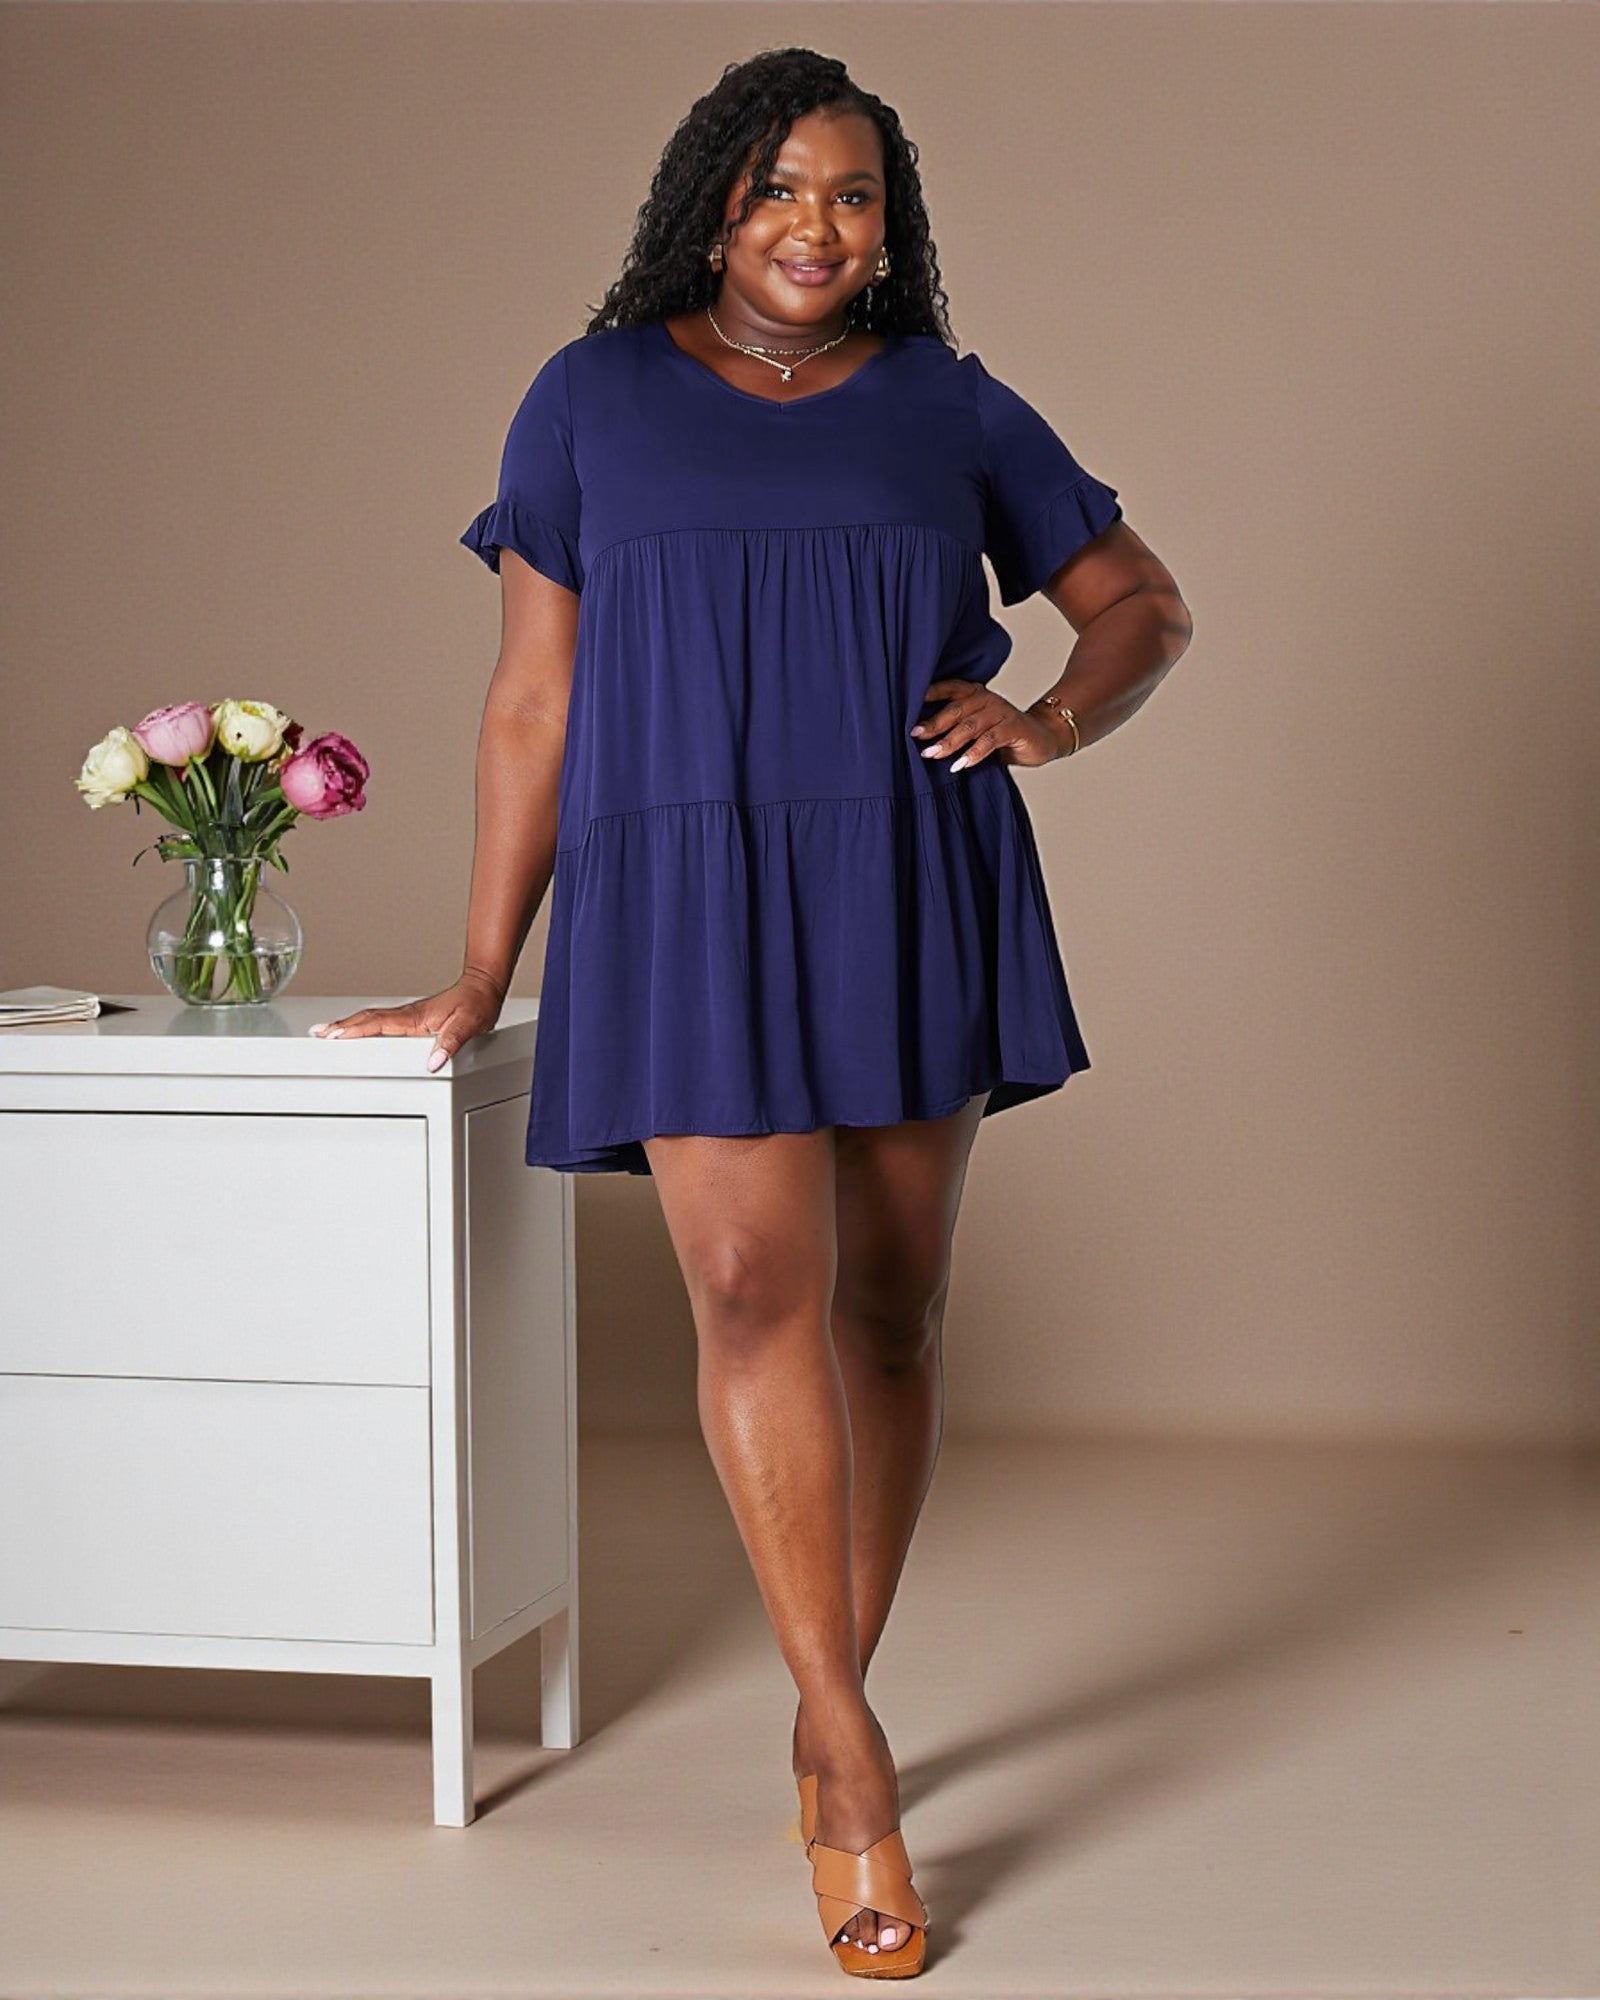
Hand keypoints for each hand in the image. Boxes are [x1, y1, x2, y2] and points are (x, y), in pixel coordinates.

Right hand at [309, 970, 506, 1071]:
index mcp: (416, 1018)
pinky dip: (364, 1024)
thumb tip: (433, 1062)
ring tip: (326, 1031)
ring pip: (371, 1018)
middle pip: (367, 1020)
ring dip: (348, 1024)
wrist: (483, 988)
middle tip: (317, 1033)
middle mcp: (408, 1015)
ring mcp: (408, 1015)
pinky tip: (359, 1028)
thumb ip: (450, 1043)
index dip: (356, 1030)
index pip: (379, 1024)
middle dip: (341, 1026)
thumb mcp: (468, 1026)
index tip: (335, 1036)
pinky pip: (381, 1020)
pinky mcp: (412, 1017)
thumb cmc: (477, 1005)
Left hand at [910, 680, 1071, 770]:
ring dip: (949, 741)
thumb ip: (955, 729)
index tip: (906, 706)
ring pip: (970, 725)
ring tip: (932, 754)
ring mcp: (1000, 712)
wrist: (1042, 737)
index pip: (948, 689)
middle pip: (955, 709)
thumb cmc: (1003, 734)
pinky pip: (990, 740)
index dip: (929, 694)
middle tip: (915, 735)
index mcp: (974, 694)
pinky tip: (961, 764)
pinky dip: (974, 753)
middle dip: (933, 724)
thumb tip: (921, 741)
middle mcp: (986, 699)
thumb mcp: (976, 729)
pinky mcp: (1013, 727)